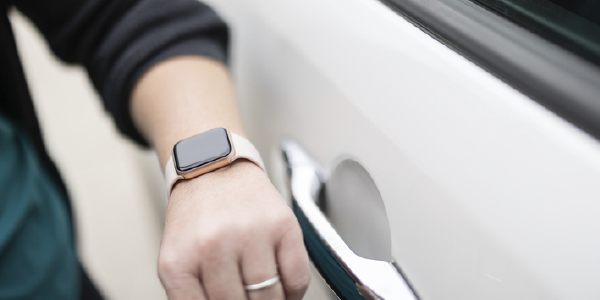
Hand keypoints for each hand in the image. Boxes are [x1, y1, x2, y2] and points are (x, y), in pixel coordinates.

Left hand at [157, 160, 309, 299]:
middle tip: (245, 294)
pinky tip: (281, 285)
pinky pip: (298, 279)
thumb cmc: (197, 217)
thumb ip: (194, 294)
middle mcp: (214, 247)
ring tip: (263, 293)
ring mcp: (251, 234)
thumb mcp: (179, 258)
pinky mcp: (283, 225)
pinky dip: (293, 292)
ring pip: (271, 298)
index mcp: (178, 262)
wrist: (215, 167)